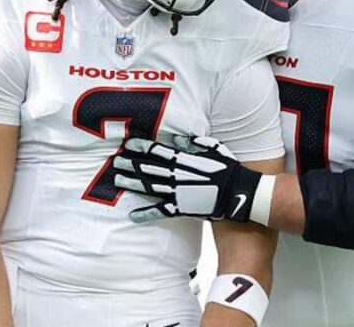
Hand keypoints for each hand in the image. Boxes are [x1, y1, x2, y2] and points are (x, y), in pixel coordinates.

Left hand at [113, 136, 261, 222]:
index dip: (141, 147)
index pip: (156, 151)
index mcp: (183, 159)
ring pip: (149, 187)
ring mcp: (177, 192)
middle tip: (115, 162)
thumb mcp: (213, 148)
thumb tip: (177, 137)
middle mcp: (176, 175)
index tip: (128, 144)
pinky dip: (146, 214)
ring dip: (132, 184)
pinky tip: (132, 216)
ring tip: (117, 180)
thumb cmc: (228, 168)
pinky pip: (160, 211)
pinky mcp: (181, 208)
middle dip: (130, 164)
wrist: (237, 193)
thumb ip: (194, 142)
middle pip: (147, 168)